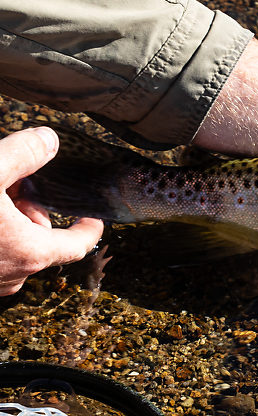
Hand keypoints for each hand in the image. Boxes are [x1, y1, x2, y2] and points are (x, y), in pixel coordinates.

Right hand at [0, 127, 103, 295]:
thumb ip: (22, 154)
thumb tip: (49, 140)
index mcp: (30, 252)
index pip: (77, 244)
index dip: (88, 228)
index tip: (91, 215)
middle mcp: (13, 275)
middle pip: (40, 238)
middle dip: (31, 207)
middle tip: (12, 180)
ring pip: (12, 246)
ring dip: (6, 220)